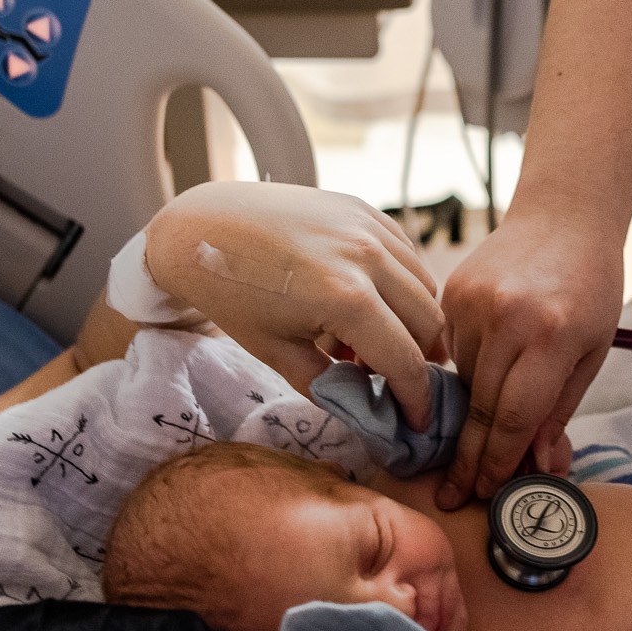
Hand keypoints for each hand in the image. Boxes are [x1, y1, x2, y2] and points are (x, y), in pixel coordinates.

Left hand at [145, 181, 446, 427]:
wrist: (203, 227)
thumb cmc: (233, 294)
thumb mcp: (277, 353)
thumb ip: (330, 386)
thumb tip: (367, 408)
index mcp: (346, 297)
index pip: (405, 359)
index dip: (417, 398)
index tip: (418, 421)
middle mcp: (367, 257)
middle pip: (428, 322)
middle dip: (422, 360)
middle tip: (399, 383)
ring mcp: (368, 227)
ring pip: (425, 286)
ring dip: (414, 321)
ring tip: (376, 343)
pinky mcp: (364, 209)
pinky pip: (406, 254)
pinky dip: (402, 284)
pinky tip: (371, 303)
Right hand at [438, 209, 622, 508]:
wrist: (563, 217)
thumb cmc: (589, 288)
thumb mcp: (591, 353)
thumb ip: (559, 410)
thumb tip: (536, 464)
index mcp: (551, 337)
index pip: (512, 417)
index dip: (497, 462)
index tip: (485, 492)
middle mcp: (506, 319)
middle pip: (479, 408)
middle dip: (469, 457)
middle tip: (454, 493)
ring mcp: (472, 303)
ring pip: (462, 382)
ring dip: (470, 412)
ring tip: (477, 432)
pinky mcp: (451, 292)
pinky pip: (452, 352)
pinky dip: (466, 370)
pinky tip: (485, 368)